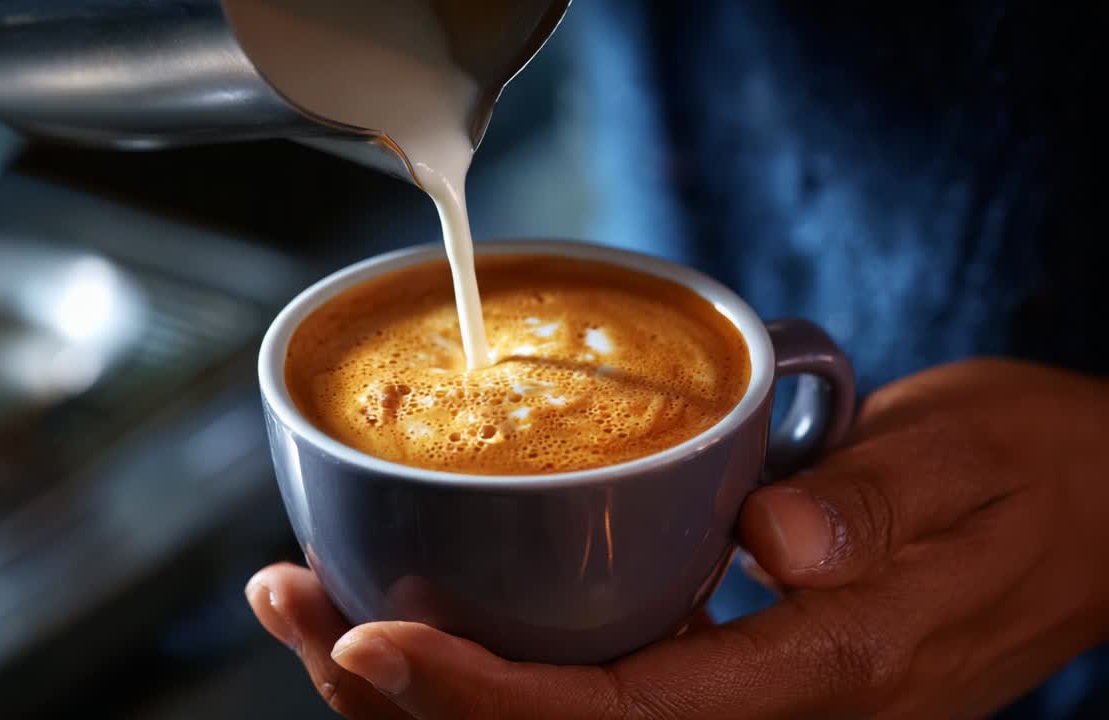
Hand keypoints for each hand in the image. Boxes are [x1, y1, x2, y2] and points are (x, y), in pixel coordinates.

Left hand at [247, 359, 1108, 718]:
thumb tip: (768, 543)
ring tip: (308, 605)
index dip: (487, 695)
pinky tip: (416, 611)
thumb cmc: (1034, 480)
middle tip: (288, 604)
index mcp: (833, 673)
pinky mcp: (733, 666)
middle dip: (404, 696)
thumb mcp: (972, 464)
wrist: (1090, 519)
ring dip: (419, 682)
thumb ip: (877, 508)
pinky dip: (486, 659)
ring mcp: (750, 701)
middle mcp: (775, 709)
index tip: (373, 640)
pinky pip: (591, 687)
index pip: (627, 715)